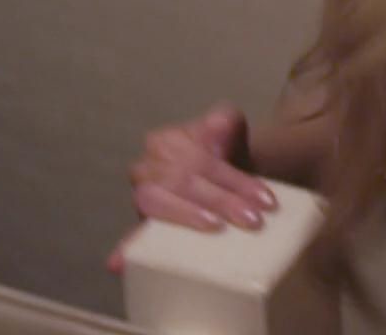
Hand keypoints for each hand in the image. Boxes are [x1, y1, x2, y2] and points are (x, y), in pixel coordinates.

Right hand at [105, 103, 277, 272]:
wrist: (226, 170)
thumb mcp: (230, 128)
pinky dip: (126, 249)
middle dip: (222, 202)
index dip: (236, 182)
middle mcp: (147, 168)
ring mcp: (142, 198)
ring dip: (187, 218)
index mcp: (165, 141)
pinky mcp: (144, 224)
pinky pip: (132, 237)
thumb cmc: (226, 153)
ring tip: (215, 228)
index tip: (266, 200)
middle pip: (185, 184)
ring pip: (158, 206)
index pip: (203, 162)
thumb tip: (218, 128)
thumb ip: (225, 121)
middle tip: (253, 221)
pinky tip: (118, 264)